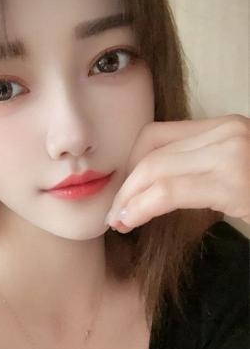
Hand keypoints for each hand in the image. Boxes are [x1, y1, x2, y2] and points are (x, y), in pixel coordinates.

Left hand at [104, 114, 249, 231]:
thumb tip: (156, 187)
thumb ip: (201, 168)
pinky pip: (168, 192)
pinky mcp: (230, 183)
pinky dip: (141, 207)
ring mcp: (229, 154)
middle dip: (125, 186)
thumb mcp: (234, 172)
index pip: (156, 135)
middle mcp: (226, 131)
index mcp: (224, 127)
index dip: (130, 165)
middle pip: (152, 153)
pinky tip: (130, 221)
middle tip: (113, 214)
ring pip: (154, 169)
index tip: (124, 192)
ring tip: (118, 221)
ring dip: (128, 199)